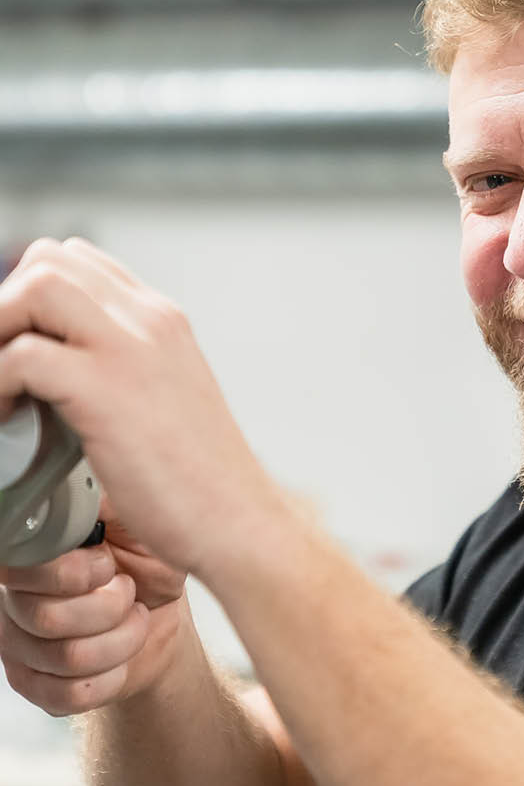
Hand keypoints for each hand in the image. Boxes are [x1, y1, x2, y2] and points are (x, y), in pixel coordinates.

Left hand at [0, 237, 282, 579]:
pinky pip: (21, 356)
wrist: (239, 524)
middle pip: (47, 260)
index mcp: (163, 322)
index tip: (19, 345)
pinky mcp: (107, 390)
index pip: (78, 261)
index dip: (33, 295)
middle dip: (8, 308)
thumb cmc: (201, 484)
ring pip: (31, 288)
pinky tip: (9, 420)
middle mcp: (150, 322)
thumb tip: (63, 371)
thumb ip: (125, 371)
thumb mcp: (167, 403)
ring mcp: (131, 350)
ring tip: (3, 389)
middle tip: (4, 369)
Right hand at [0, 493, 188, 715]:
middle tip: (127, 593)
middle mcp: (10, 600)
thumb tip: (75, 489)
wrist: (162, 616)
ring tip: (131, 620)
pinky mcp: (34, 687)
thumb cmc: (145, 563)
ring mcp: (17, 646)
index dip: (73, 573)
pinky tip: (121, 658)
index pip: (20, 568)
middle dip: (111, 607)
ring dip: (121, 640)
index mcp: (27, 557)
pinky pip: (69, 694)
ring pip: (67, 658)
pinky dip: (113, 676)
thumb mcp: (136, 521)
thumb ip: (99, 504)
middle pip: (46, 618)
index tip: (105, 565)